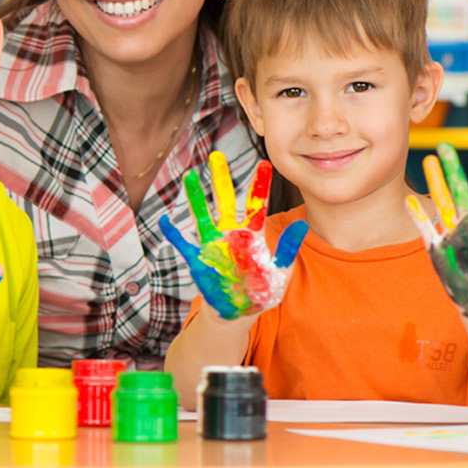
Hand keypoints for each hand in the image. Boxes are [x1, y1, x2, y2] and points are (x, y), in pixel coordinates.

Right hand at [158, 153, 307, 319]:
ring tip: (189, 176)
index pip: (256, 204)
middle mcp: (230, 233)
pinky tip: (163, 220)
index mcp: (252, 234)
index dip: (260, 185)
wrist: (239, 312)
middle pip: (224, 200)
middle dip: (220, 178)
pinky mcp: (198, 260)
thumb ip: (288, 247)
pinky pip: (182, 244)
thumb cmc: (262, 290)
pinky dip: (173, 233)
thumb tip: (303, 225)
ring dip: (195, 198)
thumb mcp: (280, 270)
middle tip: (216, 155)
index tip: (264, 163)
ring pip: (201, 215)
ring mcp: (212, 245)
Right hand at [407, 143, 467, 317]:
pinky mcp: (439, 249)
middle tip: (445, 144)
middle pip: (461, 188)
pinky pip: (426, 229)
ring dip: (436, 183)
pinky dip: (419, 215)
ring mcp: (454, 234)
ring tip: (428, 161)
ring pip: (443, 202)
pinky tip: (410, 201)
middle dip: (453, 167)